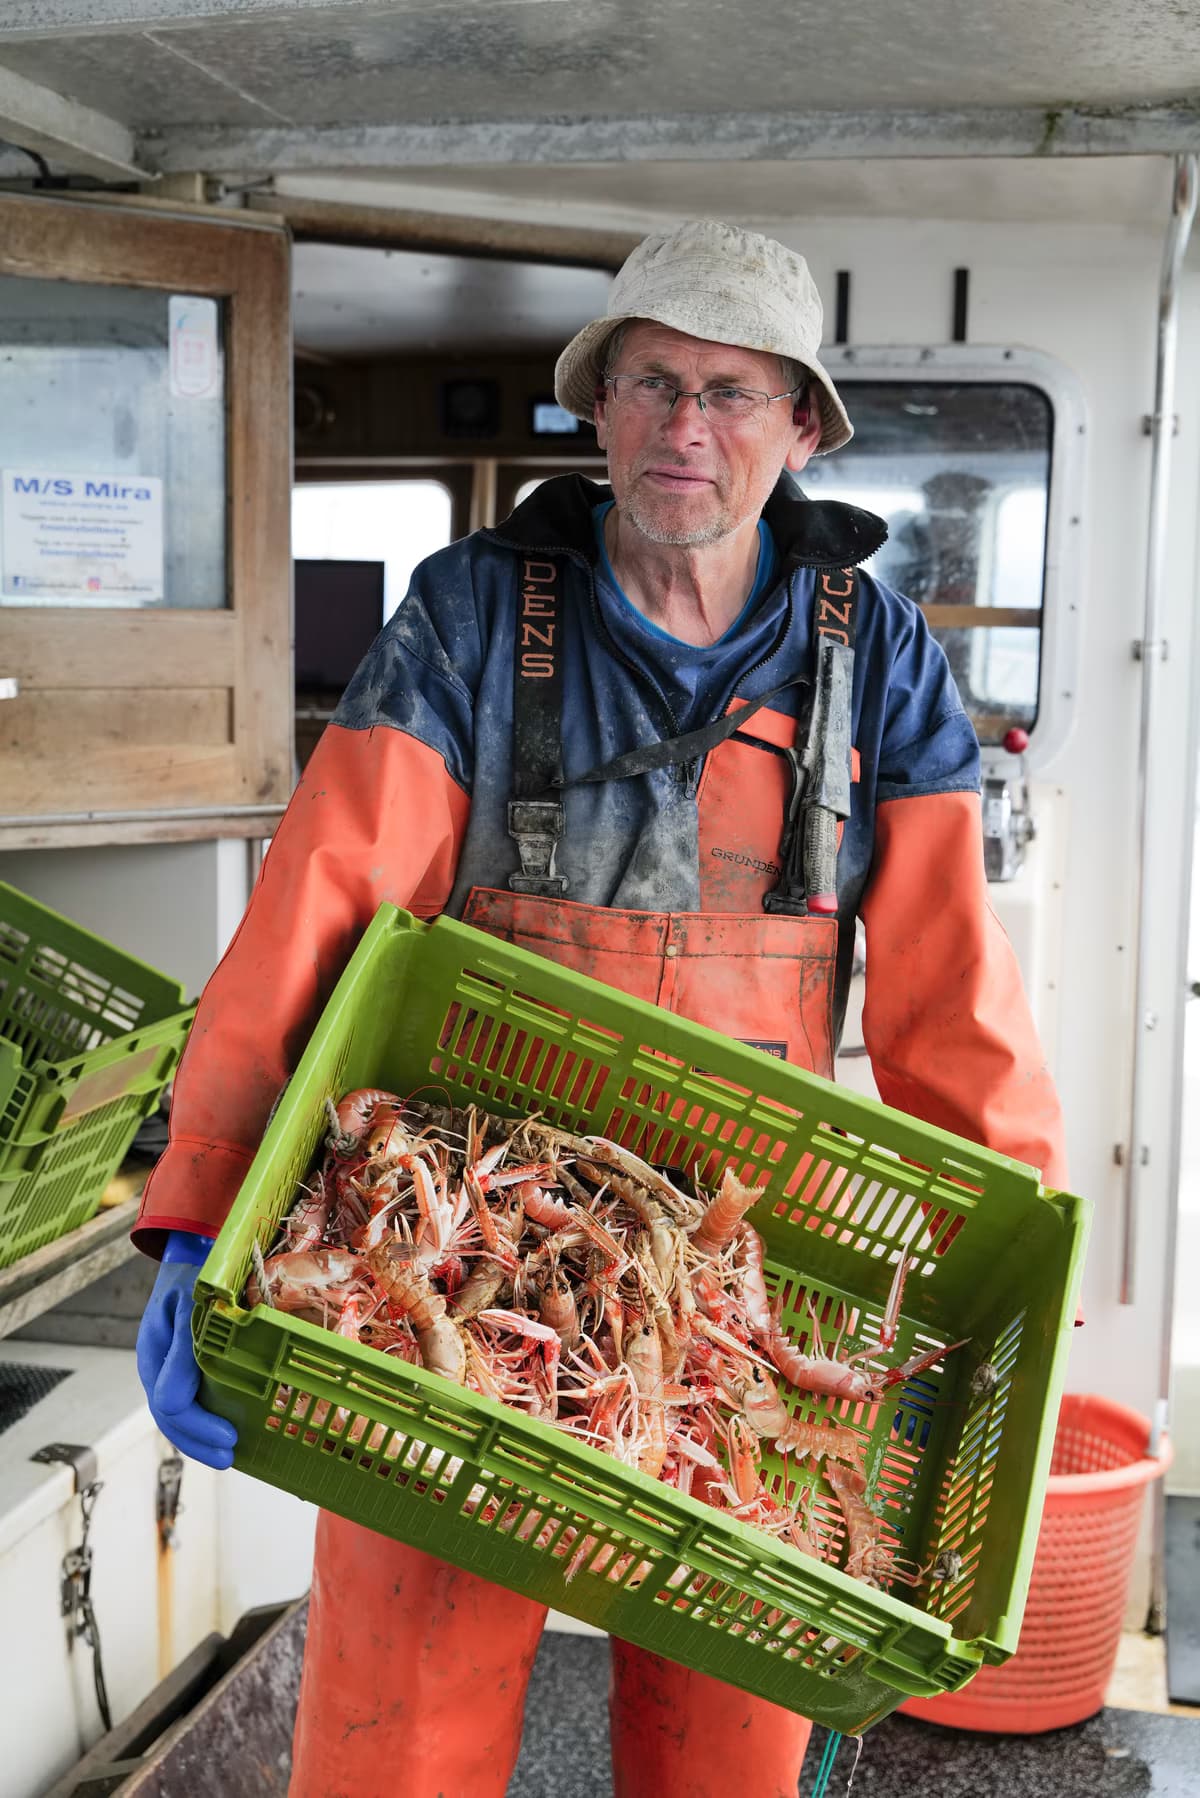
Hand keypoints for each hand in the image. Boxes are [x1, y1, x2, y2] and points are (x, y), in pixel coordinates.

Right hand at [136, 1232, 237, 1469]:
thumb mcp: (188, 1304)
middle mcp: (159, 1368)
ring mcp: (171, 1369)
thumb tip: (173, 1403)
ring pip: (179, 1415)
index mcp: (154, 1355)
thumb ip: (182, 1352)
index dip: (199, 1427)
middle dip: (200, 1442)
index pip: (170, 1405)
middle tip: (231, 1457)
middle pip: (171, 1419)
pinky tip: (233, 1429)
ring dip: (203, 1439)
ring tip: (232, 1455)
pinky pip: (193, 1399)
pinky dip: (209, 1419)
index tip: (229, 1437)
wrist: (195, 1253)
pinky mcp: (187, 1366)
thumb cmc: (194, 1274)